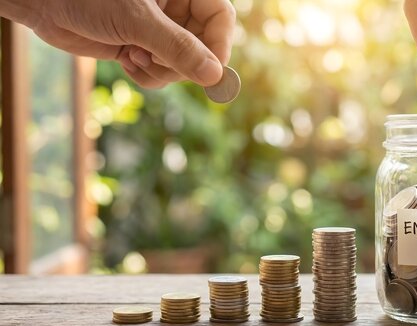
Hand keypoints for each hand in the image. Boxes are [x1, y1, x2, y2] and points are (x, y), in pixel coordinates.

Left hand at [24, 0, 234, 87]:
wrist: (42, 2)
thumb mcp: (136, 20)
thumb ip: (177, 47)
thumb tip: (214, 75)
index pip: (220, 18)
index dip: (218, 45)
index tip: (210, 71)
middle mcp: (174, 7)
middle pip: (203, 46)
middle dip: (181, 62)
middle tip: (156, 62)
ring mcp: (159, 29)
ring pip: (183, 64)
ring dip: (161, 70)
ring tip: (135, 57)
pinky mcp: (142, 46)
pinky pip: (161, 72)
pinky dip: (147, 74)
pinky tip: (126, 60)